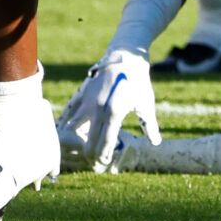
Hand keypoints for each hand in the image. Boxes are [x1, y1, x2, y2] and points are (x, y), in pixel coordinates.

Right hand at [58, 49, 159, 173]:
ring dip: (75, 141)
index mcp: (114, 113)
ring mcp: (87, 100)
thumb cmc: (138, 81)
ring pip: (73, 128)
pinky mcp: (81, 92)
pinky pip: (68, 112)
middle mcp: (97, 108)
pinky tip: (64, 132)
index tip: (102, 164)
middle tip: (93, 162)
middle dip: (90, 155)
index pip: (103, 143)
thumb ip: (149, 125)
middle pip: (88, 140)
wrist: (126, 56)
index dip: (102, 157)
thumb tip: (156, 142)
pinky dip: (66, 123)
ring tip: (78, 150)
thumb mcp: (146, 103)